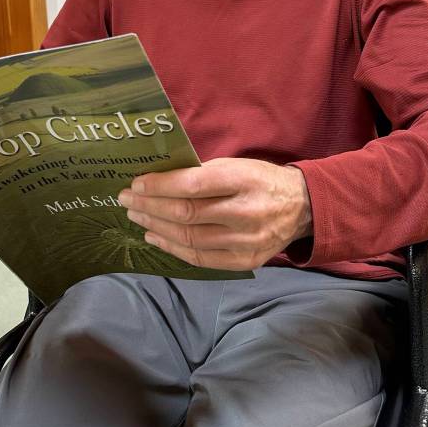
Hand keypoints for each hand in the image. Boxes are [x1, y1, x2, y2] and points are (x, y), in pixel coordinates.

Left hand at [117, 157, 312, 270]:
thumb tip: (158, 178)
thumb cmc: (260, 180)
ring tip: (136, 217)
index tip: (136, 183)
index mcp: (244, 181)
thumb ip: (202, 172)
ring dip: (156, 227)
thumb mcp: (237, 165)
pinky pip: (201, 258)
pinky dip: (173, 248)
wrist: (301, 207)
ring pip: (190, 238)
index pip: (193, 185)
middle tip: (127, 200)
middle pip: (187, 214)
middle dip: (150, 206)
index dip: (160, 186)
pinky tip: (155, 237)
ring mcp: (246, 242)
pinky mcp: (245, 261)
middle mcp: (246, 213)